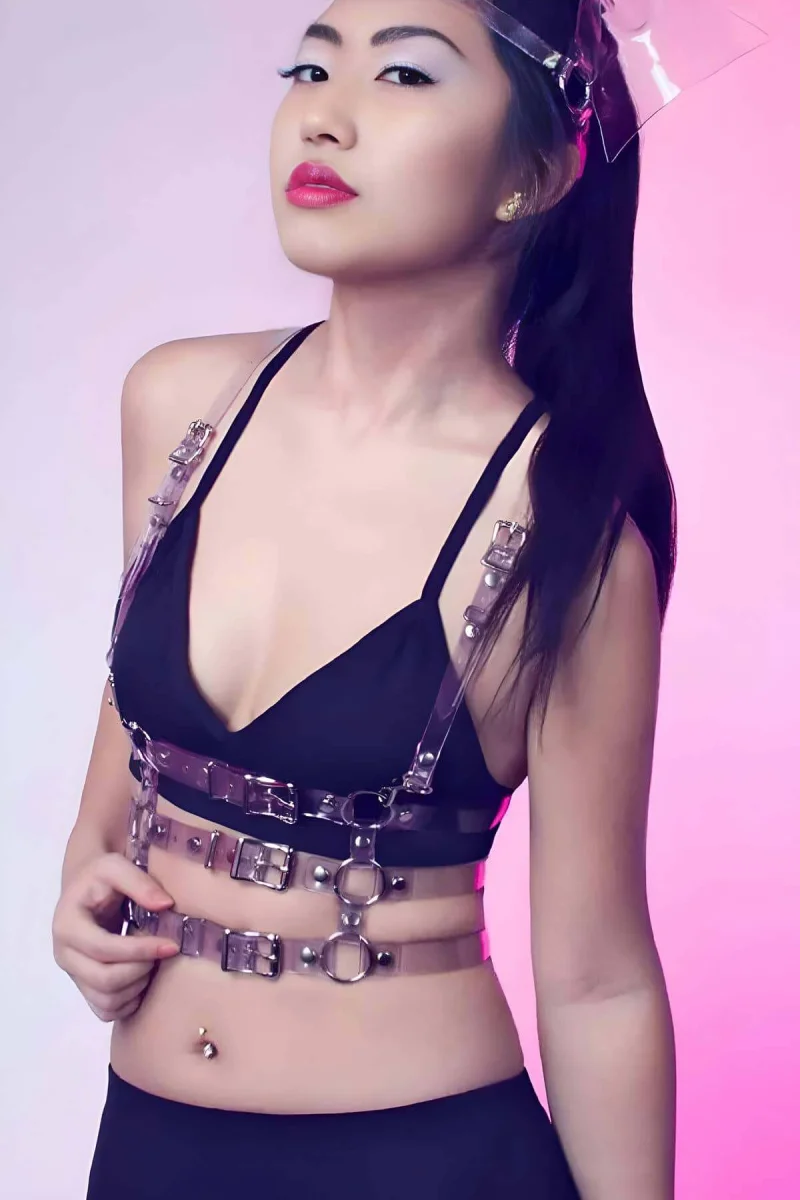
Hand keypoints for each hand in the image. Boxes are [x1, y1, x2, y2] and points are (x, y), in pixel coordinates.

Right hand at [52, 852, 177, 1021]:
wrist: (85, 893)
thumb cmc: (100, 879)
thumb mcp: (116, 866)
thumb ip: (140, 882)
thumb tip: (165, 905)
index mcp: (67, 925)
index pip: (104, 949)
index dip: (140, 950)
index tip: (171, 945)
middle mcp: (64, 955)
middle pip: (105, 980)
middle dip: (141, 970)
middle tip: (163, 954)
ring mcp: (72, 974)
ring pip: (106, 1000)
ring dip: (138, 987)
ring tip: (154, 964)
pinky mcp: (82, 987)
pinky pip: (105, 1010)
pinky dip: (128, 1003)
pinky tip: (142, 980)